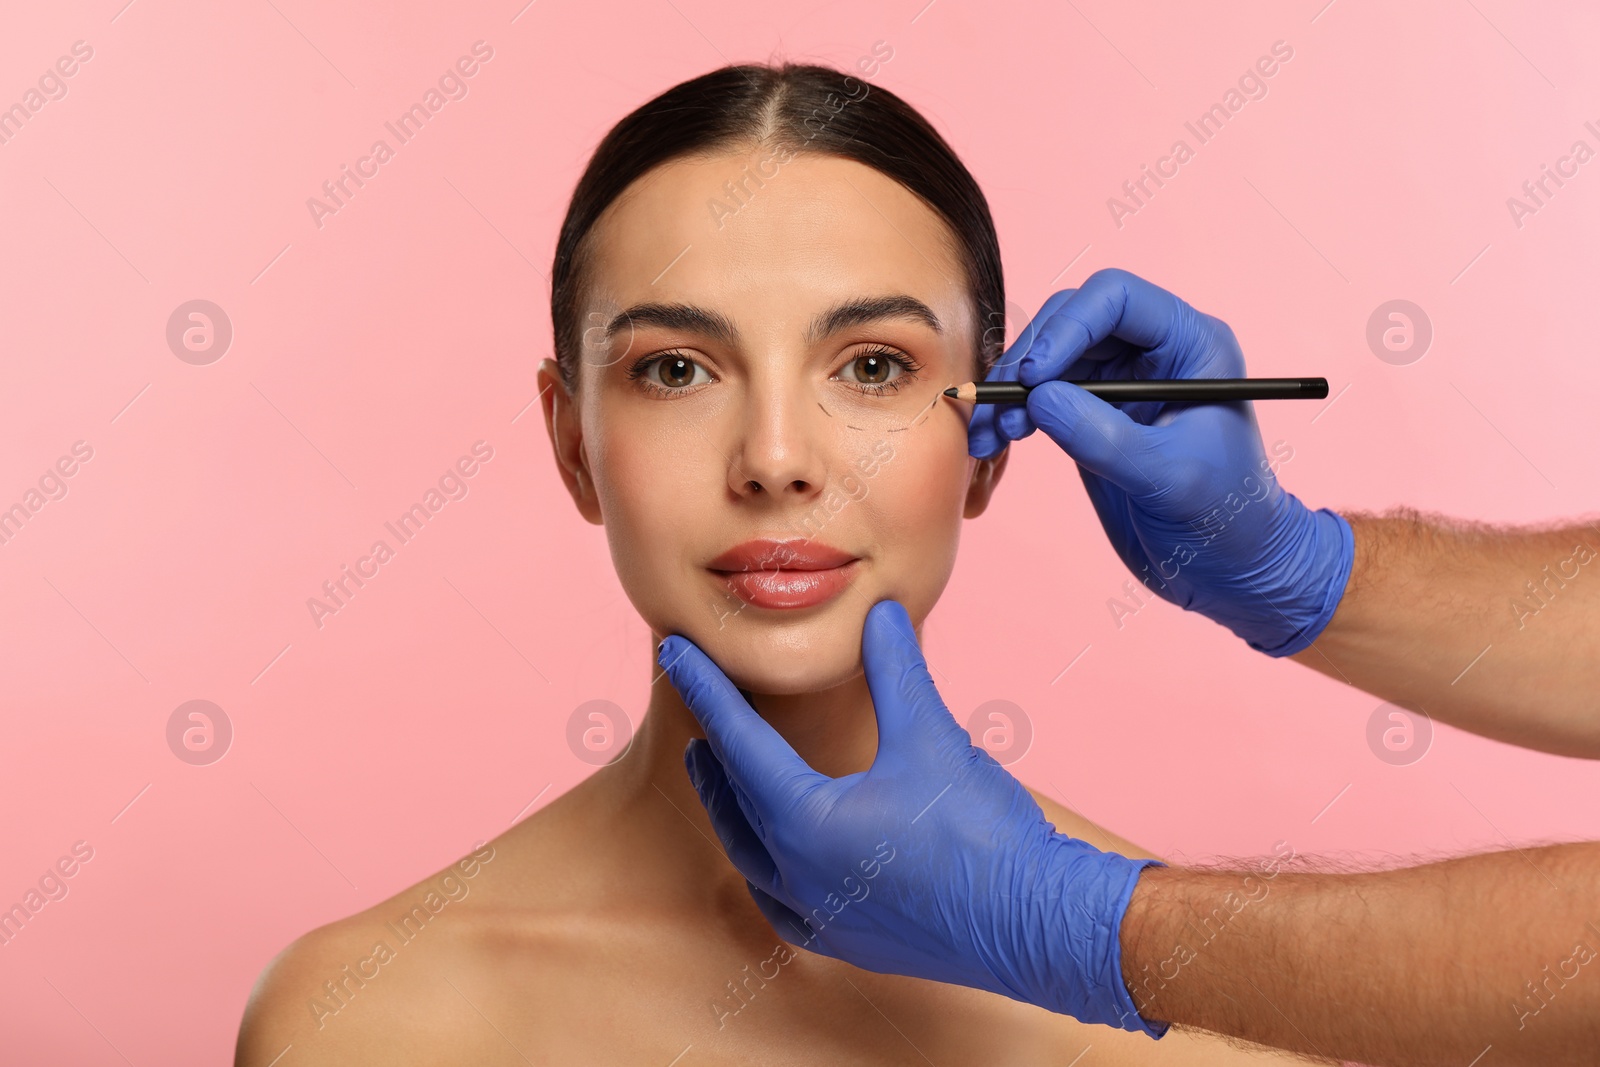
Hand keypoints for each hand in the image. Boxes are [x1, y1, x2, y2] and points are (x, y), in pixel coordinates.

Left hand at [658, 599, 1165, 1036]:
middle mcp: (798, 876)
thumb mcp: (932, 737)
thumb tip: (880, 613)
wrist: (1038, 924)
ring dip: (732, 808)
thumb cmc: (983, 834)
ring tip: (720, 771)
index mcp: (806, 823)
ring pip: (751, 855)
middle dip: (714, 749)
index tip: (673, 654)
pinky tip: (775, 857)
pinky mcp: (849, 941)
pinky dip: (766, 867)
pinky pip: (781, 902)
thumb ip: (895, 671)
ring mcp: (821, 917)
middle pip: (734, 800)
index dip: (705, 691)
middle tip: (698, 706)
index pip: (738, 742)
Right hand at [969, 268, 1352, 655]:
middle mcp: (1153, 353)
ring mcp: (1120, 384)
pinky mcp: (1092, 418)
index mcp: (1191, 344)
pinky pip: (1040, 397)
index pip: (1117, 299)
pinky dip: (1012, 414)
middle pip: (1071, 321)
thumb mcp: (1168, 477)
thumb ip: (1103, 437)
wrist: (1229, 571)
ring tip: (991, 435)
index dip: (1068, 327)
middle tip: (1001, 408)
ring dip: (1010, 391)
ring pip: (1047, 358)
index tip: (1034, 376)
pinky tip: (997, 442)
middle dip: (1029, 360)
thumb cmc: (1225, 520)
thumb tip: (1037, 399)